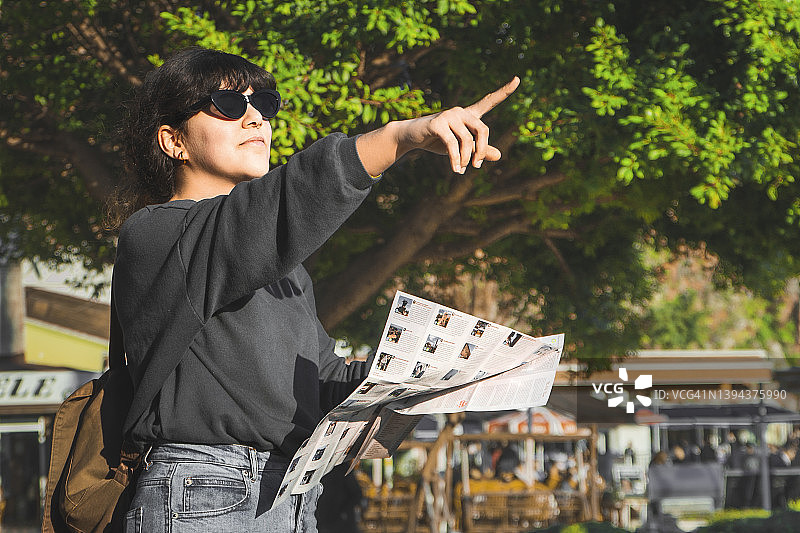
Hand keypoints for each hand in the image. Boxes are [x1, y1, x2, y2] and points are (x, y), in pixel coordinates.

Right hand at [395, 76, 519, 172]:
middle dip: (482, 150)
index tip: (518, 79)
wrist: (411, 137)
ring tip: (462, 170)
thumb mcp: (461, 148)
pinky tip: (456, 169)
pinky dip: (455, 159)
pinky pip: (452, 144)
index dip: (504, 91)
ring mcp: (449, 115)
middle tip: (477, 166)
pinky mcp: (438, 124)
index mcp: (469, 115)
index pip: (489, 101)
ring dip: (466, 159)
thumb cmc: (437, 141)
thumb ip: (480, 151)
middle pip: (483, 129)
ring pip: (467, 140)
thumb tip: (499, 155)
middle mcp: (461, 112)